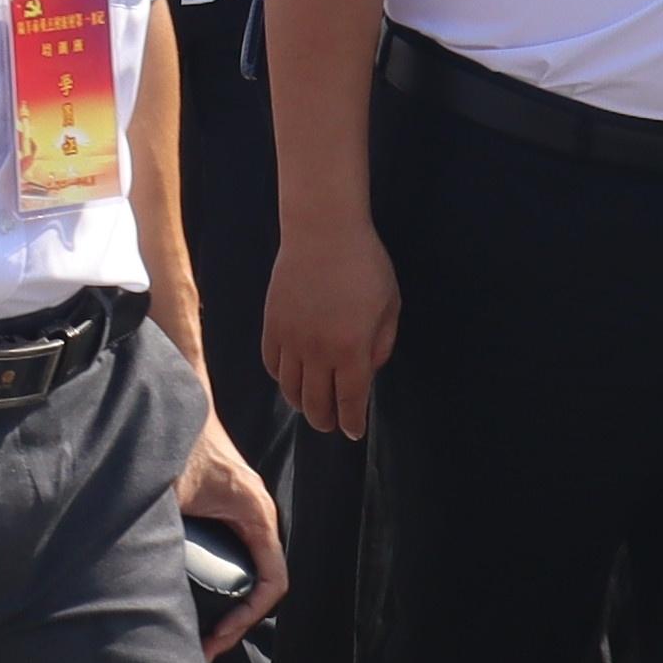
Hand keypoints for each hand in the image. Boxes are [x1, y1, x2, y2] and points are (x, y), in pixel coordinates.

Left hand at [177, 417, 287, 659]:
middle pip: (260, 584)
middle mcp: (256, 516)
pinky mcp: (225, 511)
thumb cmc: (180, 439)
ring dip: (227, 605)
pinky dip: (218, 584)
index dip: (248, 618)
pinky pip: (233, 557)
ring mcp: (242, 514)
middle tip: (202, 649)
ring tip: (197, 635)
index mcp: (255, 515)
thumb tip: (137, 570)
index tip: (218, 637)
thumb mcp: (169, 491)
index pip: (273, 582)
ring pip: (247, 572)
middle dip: (235, 621)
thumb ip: (160, 526)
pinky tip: (190, 600)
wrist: (175, 398)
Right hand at [261, 212, 398, 439]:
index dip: (352, 421)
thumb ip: (381, 345)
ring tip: (311, 406)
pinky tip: (292, 378)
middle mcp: (318, 351)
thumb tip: (367, 372)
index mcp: (352, 349)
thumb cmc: (365, 265)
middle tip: (332, 424)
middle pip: (317, 403)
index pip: (351, 400)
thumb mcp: (390, 306)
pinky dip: (282, 378)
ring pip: (290, 389)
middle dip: (326, 420)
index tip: (354, 432)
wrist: (322, 231)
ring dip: (302, 404)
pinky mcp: (272, 325)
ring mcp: (291, 339)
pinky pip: (272, 365)